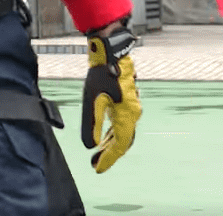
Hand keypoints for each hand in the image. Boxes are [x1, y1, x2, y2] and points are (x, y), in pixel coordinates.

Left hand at [80, 22, 141, 172]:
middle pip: (122, 141)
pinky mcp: (125, 101)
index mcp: (126, 115)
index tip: (97, 169)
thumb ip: (91, 123)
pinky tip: (103, 137)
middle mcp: (132, 113)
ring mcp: (130, 107)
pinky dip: (112, 133)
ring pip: (122, 132)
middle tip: (95, 164)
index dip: (108, 158)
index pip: (119, 144)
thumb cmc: (102, 73)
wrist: (111, 53)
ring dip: (109, 144)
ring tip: (97, 154)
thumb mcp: (92, 99)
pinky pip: (120, 123)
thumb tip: (89, 145)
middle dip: (109, 154)